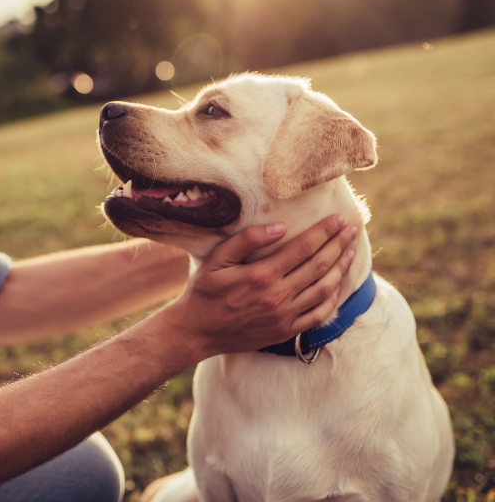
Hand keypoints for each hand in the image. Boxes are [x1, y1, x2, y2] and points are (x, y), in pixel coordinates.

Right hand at [161, 214, 357, 357]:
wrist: (196, 331)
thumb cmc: (204, 291)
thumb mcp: (217, 259)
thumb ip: (247, 240)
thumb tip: (280, 227)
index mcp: (261, 275)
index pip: (303, 247)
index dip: (324, 231)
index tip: (339, 219)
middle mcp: (277, 296)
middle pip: (319, 266)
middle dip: (339, 245)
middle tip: (353, 230)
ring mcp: (284, 316)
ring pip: (323, 289)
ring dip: (340, 269)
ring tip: (350, 252)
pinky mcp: (285, 332)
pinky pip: (318, 315)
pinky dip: (332, 299)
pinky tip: (338, 285)